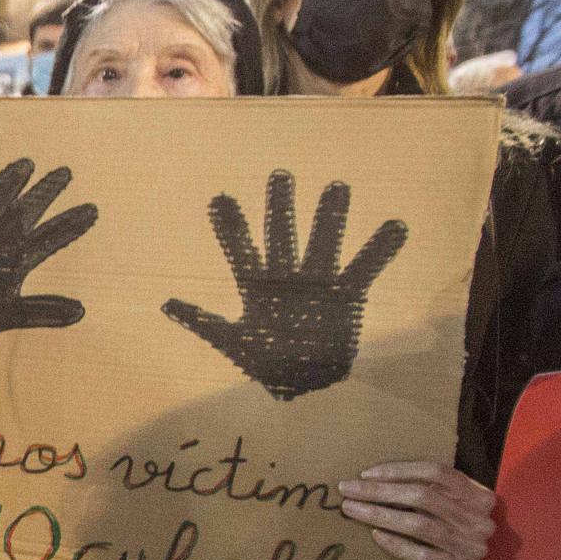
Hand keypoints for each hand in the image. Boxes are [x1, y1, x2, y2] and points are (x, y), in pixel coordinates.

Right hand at [0, 158, 96, 373]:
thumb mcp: (9, 315)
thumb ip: (43, 311)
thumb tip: (81, 312)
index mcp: (14, 262)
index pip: (47, 239)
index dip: (69, 226)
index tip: (92, 211)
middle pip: (24, 213)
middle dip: (44, 194)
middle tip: (66, 173)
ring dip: (7, 185)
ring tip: (25, 164)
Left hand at [164, 171, 405, 400]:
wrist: (303, 383)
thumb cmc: (266, 362)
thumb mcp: (231, 342)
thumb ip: (202, 321)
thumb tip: (165, 303)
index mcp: (257, 287)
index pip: (240, 250)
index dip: (230, 226)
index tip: (219, 198)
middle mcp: (287, 278)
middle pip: (282, 236)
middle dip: (280, 208)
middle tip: (280, 175)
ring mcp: (317, 283)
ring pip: (323, 243)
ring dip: (330, 218)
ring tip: (337, 188)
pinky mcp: (346, 296)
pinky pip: (365, 269)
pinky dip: (379, 250)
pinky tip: (395, 226)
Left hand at [339, 461, 493, 559]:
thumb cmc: (452, 529)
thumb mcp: (450, 504)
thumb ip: (428, 489)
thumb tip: (372, 478)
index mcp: (478, 496)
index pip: (436, 472)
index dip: (399, 470)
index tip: (366, 474)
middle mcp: (478, 519)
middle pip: (423, 496)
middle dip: (379, 491)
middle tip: (347, 489)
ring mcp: (470, 546)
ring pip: (418, 524)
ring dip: (380, 515)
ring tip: (352, 509)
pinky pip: (420, 554)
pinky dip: (395, 543)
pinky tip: (375, 535)